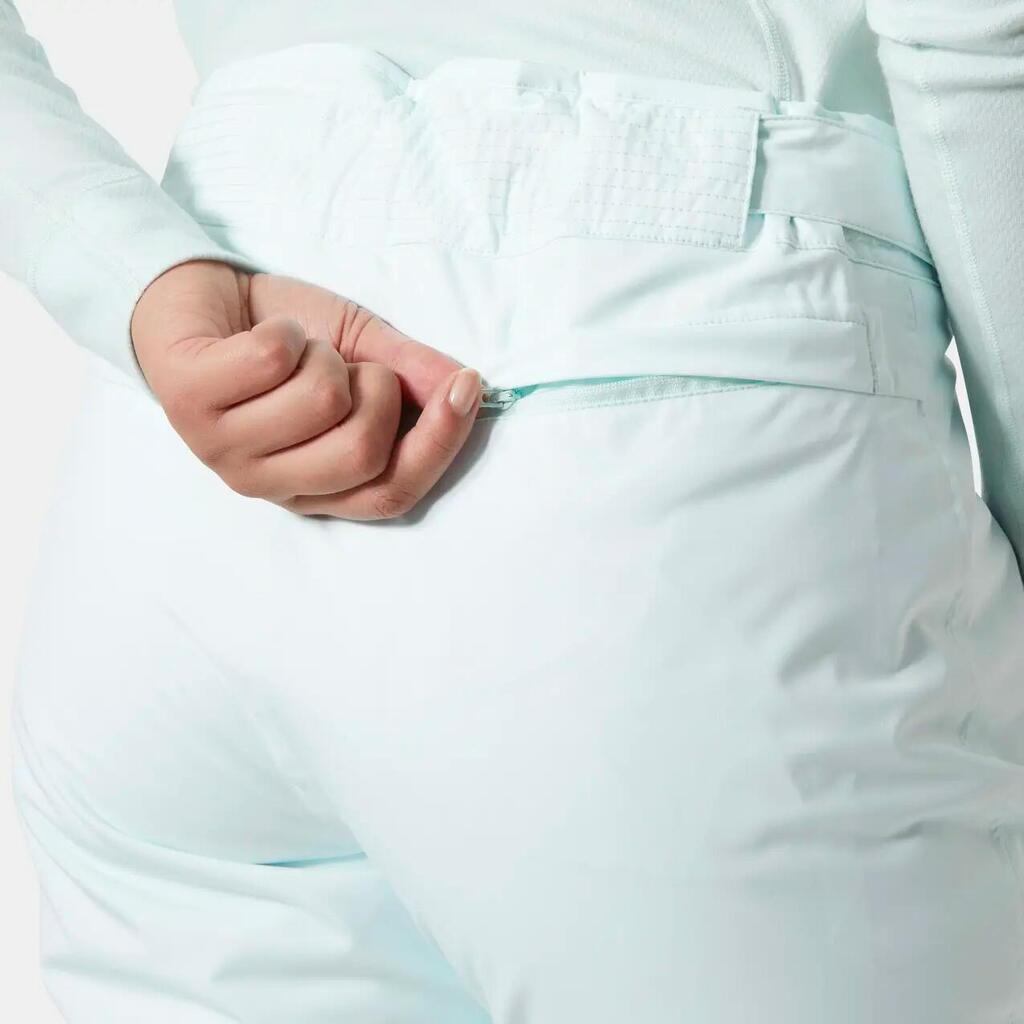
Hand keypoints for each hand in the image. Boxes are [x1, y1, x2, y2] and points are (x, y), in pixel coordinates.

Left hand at [130, 260, 481, 518]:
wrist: (196, 297)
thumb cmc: (282, 336)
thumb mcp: (359, 350)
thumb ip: (410, 373)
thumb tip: (465, 387)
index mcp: (316, 486)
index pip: (391, 492)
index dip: (438, 445)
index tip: (465, 388)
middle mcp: (269, 484)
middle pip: (362, 451)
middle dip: (375, 385)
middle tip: (345, 365)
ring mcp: (222, 451)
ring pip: (320, 400)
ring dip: (321, 353)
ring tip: (295, 351)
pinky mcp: (186, 404)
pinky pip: (272, 360)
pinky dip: (283, 329)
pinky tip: (262, 334)